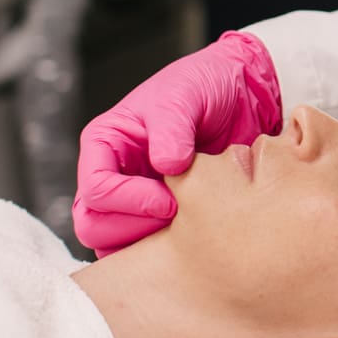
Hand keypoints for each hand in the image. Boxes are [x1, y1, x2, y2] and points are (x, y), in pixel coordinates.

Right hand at [73, 31, 282, 254]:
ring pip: (114, 243)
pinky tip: (196, 235)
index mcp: (105, 142)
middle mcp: (112, 174)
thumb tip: (165, 165)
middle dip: (134, 228)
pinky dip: (164, 251)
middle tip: (179, 218)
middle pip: (94, 225)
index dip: (130, 200)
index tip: (170, 200)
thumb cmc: (206, 85)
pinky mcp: (158, 217)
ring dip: (147, 245)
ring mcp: (133, 199)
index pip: (96, 188)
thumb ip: (171, 126)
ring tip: (188, 227)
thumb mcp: (186, 93)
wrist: (244, 96)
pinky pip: (144, 249)